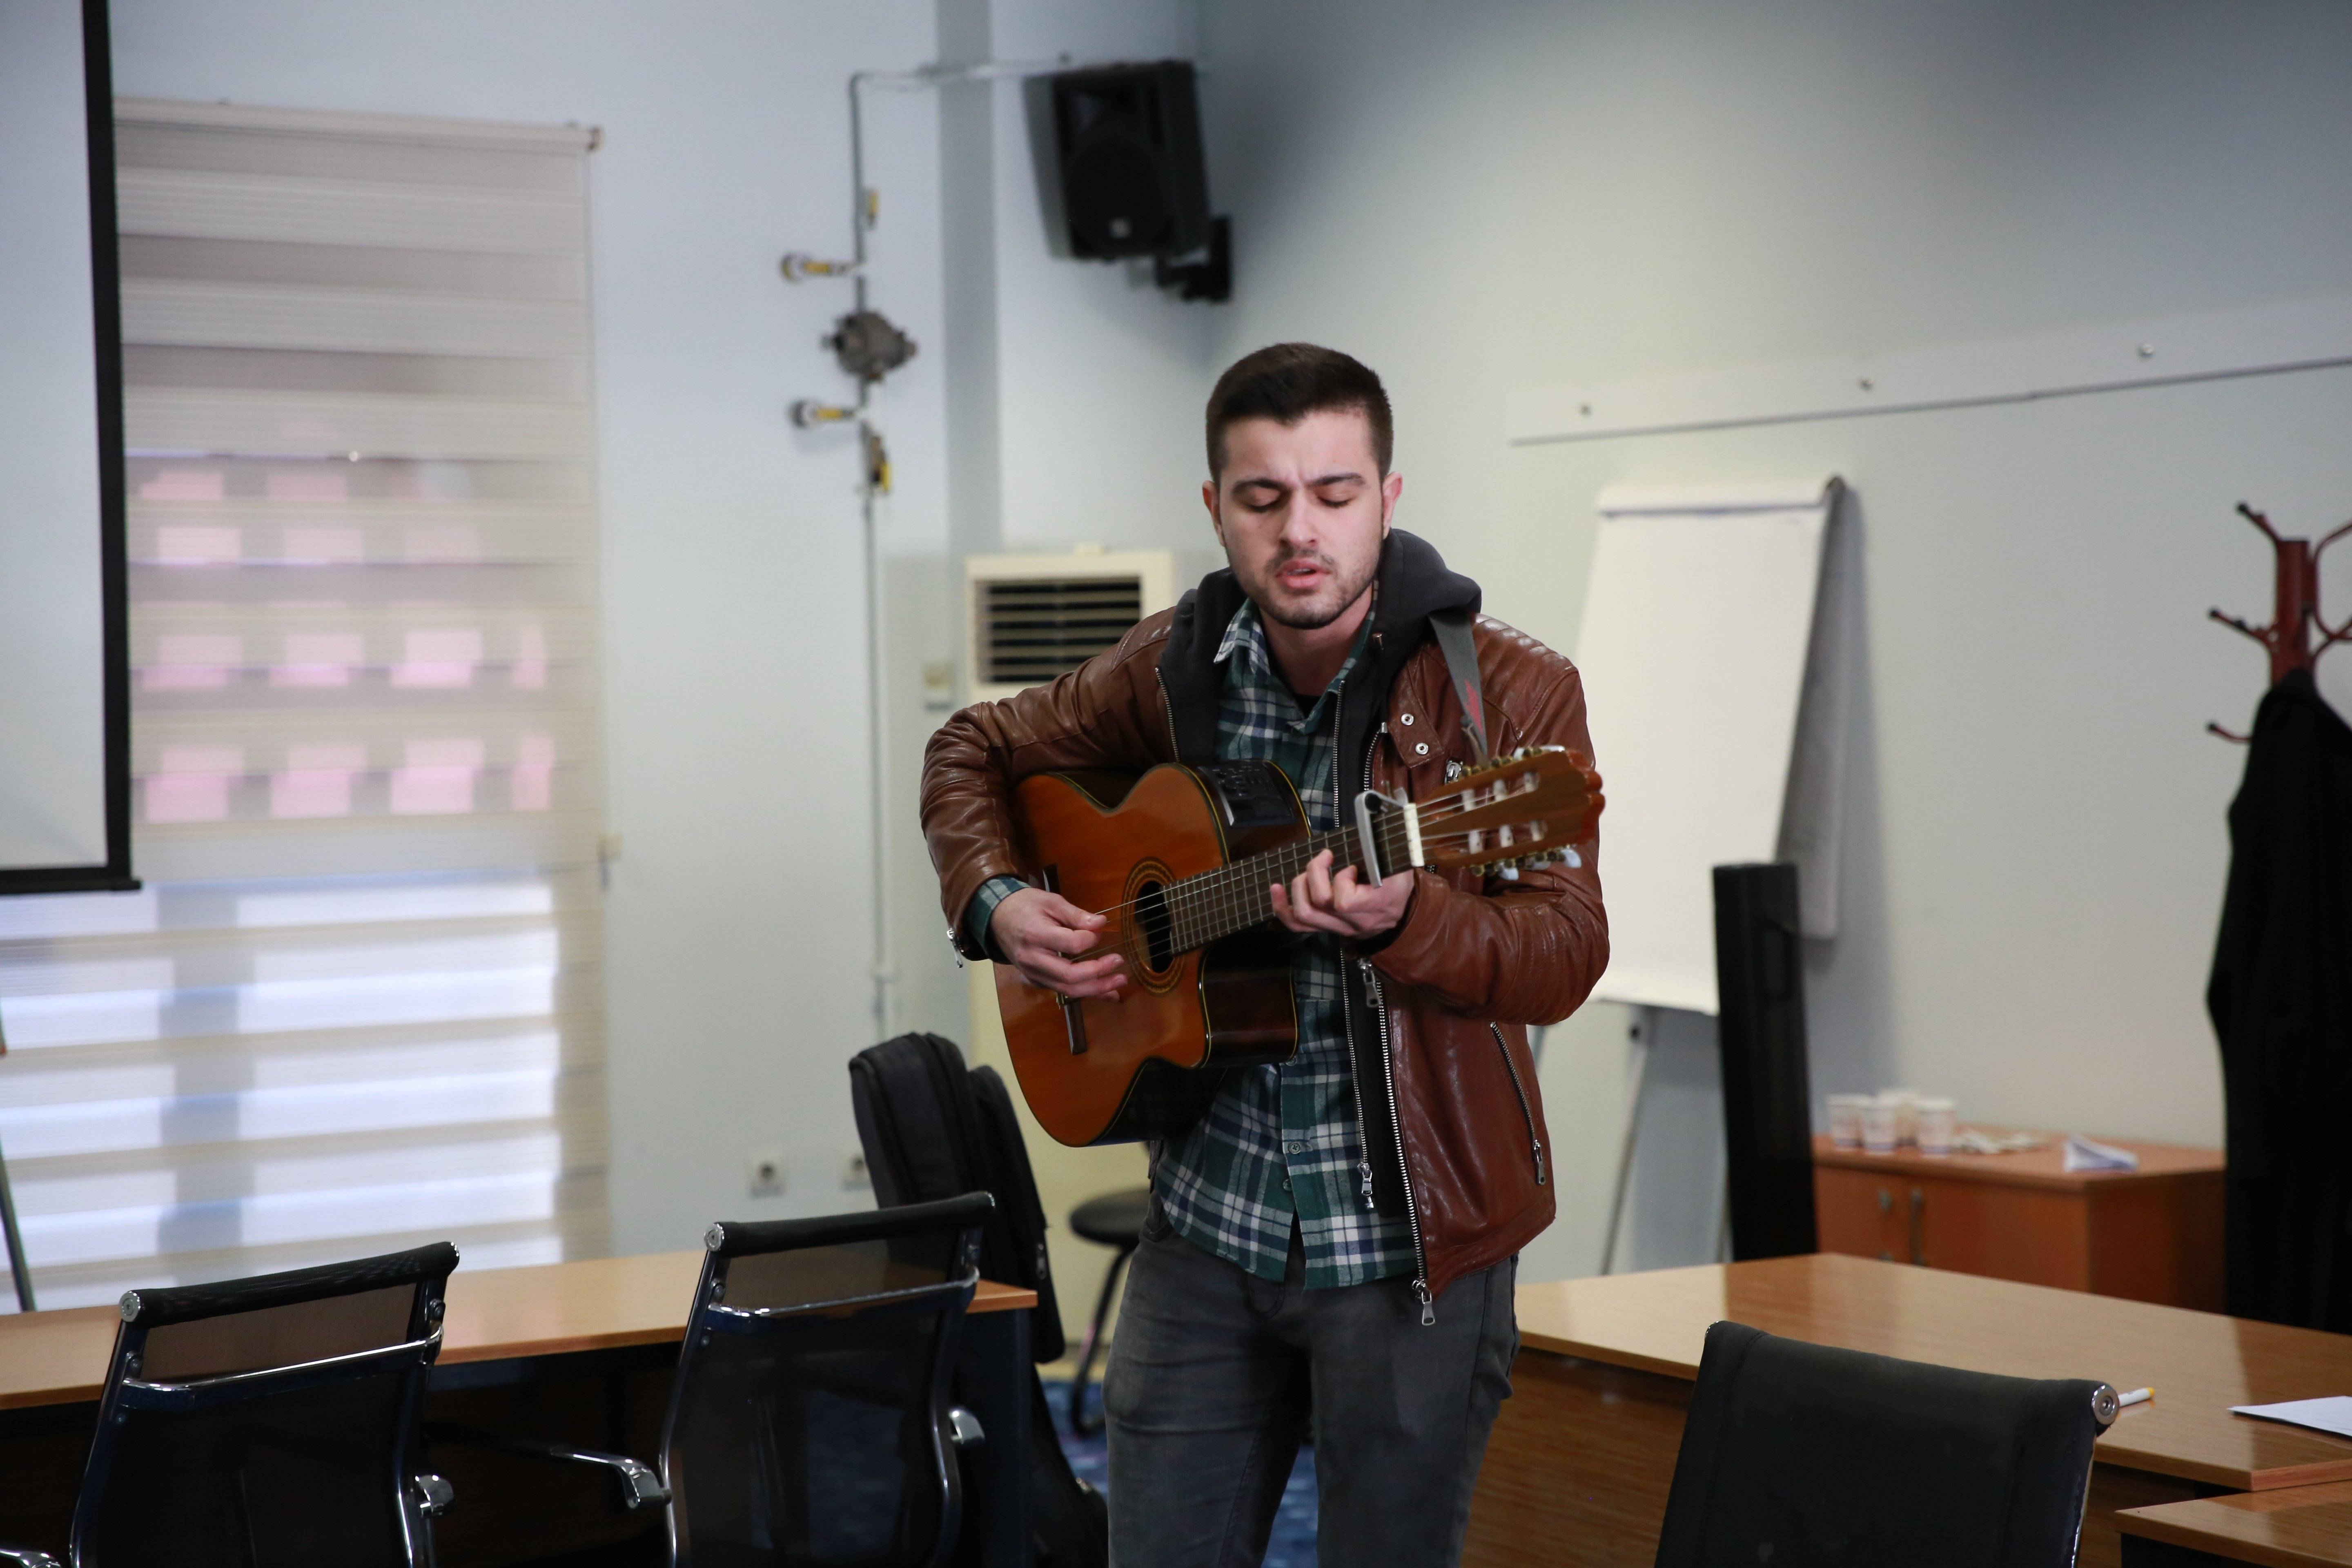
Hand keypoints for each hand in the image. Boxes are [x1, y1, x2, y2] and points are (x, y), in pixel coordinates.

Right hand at [991, 887, 1125, 999]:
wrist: (997, 918)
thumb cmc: (1025, 906)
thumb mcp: (1051, 902)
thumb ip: (1076, 915)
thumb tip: (1102, 925)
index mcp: (1035, 935)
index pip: (1070, 944)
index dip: (1090, 940)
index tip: (1099, 931)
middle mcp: (1033, 960)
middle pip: (1069, 977)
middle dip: (1099, 973)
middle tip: (1119, 963)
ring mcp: (1033, 974)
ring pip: (1067, 990)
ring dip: (1097, 989)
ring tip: (1119, 982)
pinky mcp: (1036, 980)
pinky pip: (1063, 991)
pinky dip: (1086, 992)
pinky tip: (1106, 991)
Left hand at [1270, 849, 1413, 939]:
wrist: (1400, 915)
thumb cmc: (1397, 884)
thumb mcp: (1399, 865)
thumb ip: (1381, 848)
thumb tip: (1368, 816)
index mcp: (1376, 905)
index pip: (1344, 902)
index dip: (1341, 880)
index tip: (1351, 868)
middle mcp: (1355, 922)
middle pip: (1319, 903)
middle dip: (1314, 873)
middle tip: (1325, 858)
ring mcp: (1338, 928)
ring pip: (1304, 915)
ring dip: (1298, 886)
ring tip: (1308, 871)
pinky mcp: (1326, 928)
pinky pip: (1297, 925)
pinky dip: (1282, 906)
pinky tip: (1276, 889)